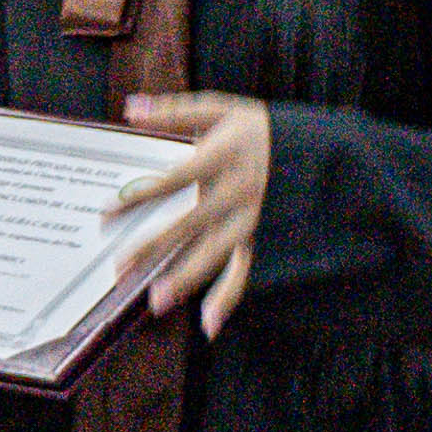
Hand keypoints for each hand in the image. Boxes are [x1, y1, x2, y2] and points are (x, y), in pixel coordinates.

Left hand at [109, 95, 272, 336]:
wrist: (323, 148)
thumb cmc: (262, 128)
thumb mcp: (222, 109)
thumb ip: (175, 111)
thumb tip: (129, 108)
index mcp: (223, 156)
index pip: (173, 180)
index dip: (140, 196)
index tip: (107, 213)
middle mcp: (237, 191)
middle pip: (189, 223)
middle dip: (153, 247)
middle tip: (120, 268)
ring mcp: (253, 218)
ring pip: (215, 253)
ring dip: (186, 279)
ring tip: (156, 302)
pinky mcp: (265, 237)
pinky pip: (247, 271)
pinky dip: (229, 298)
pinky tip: (208, 323)